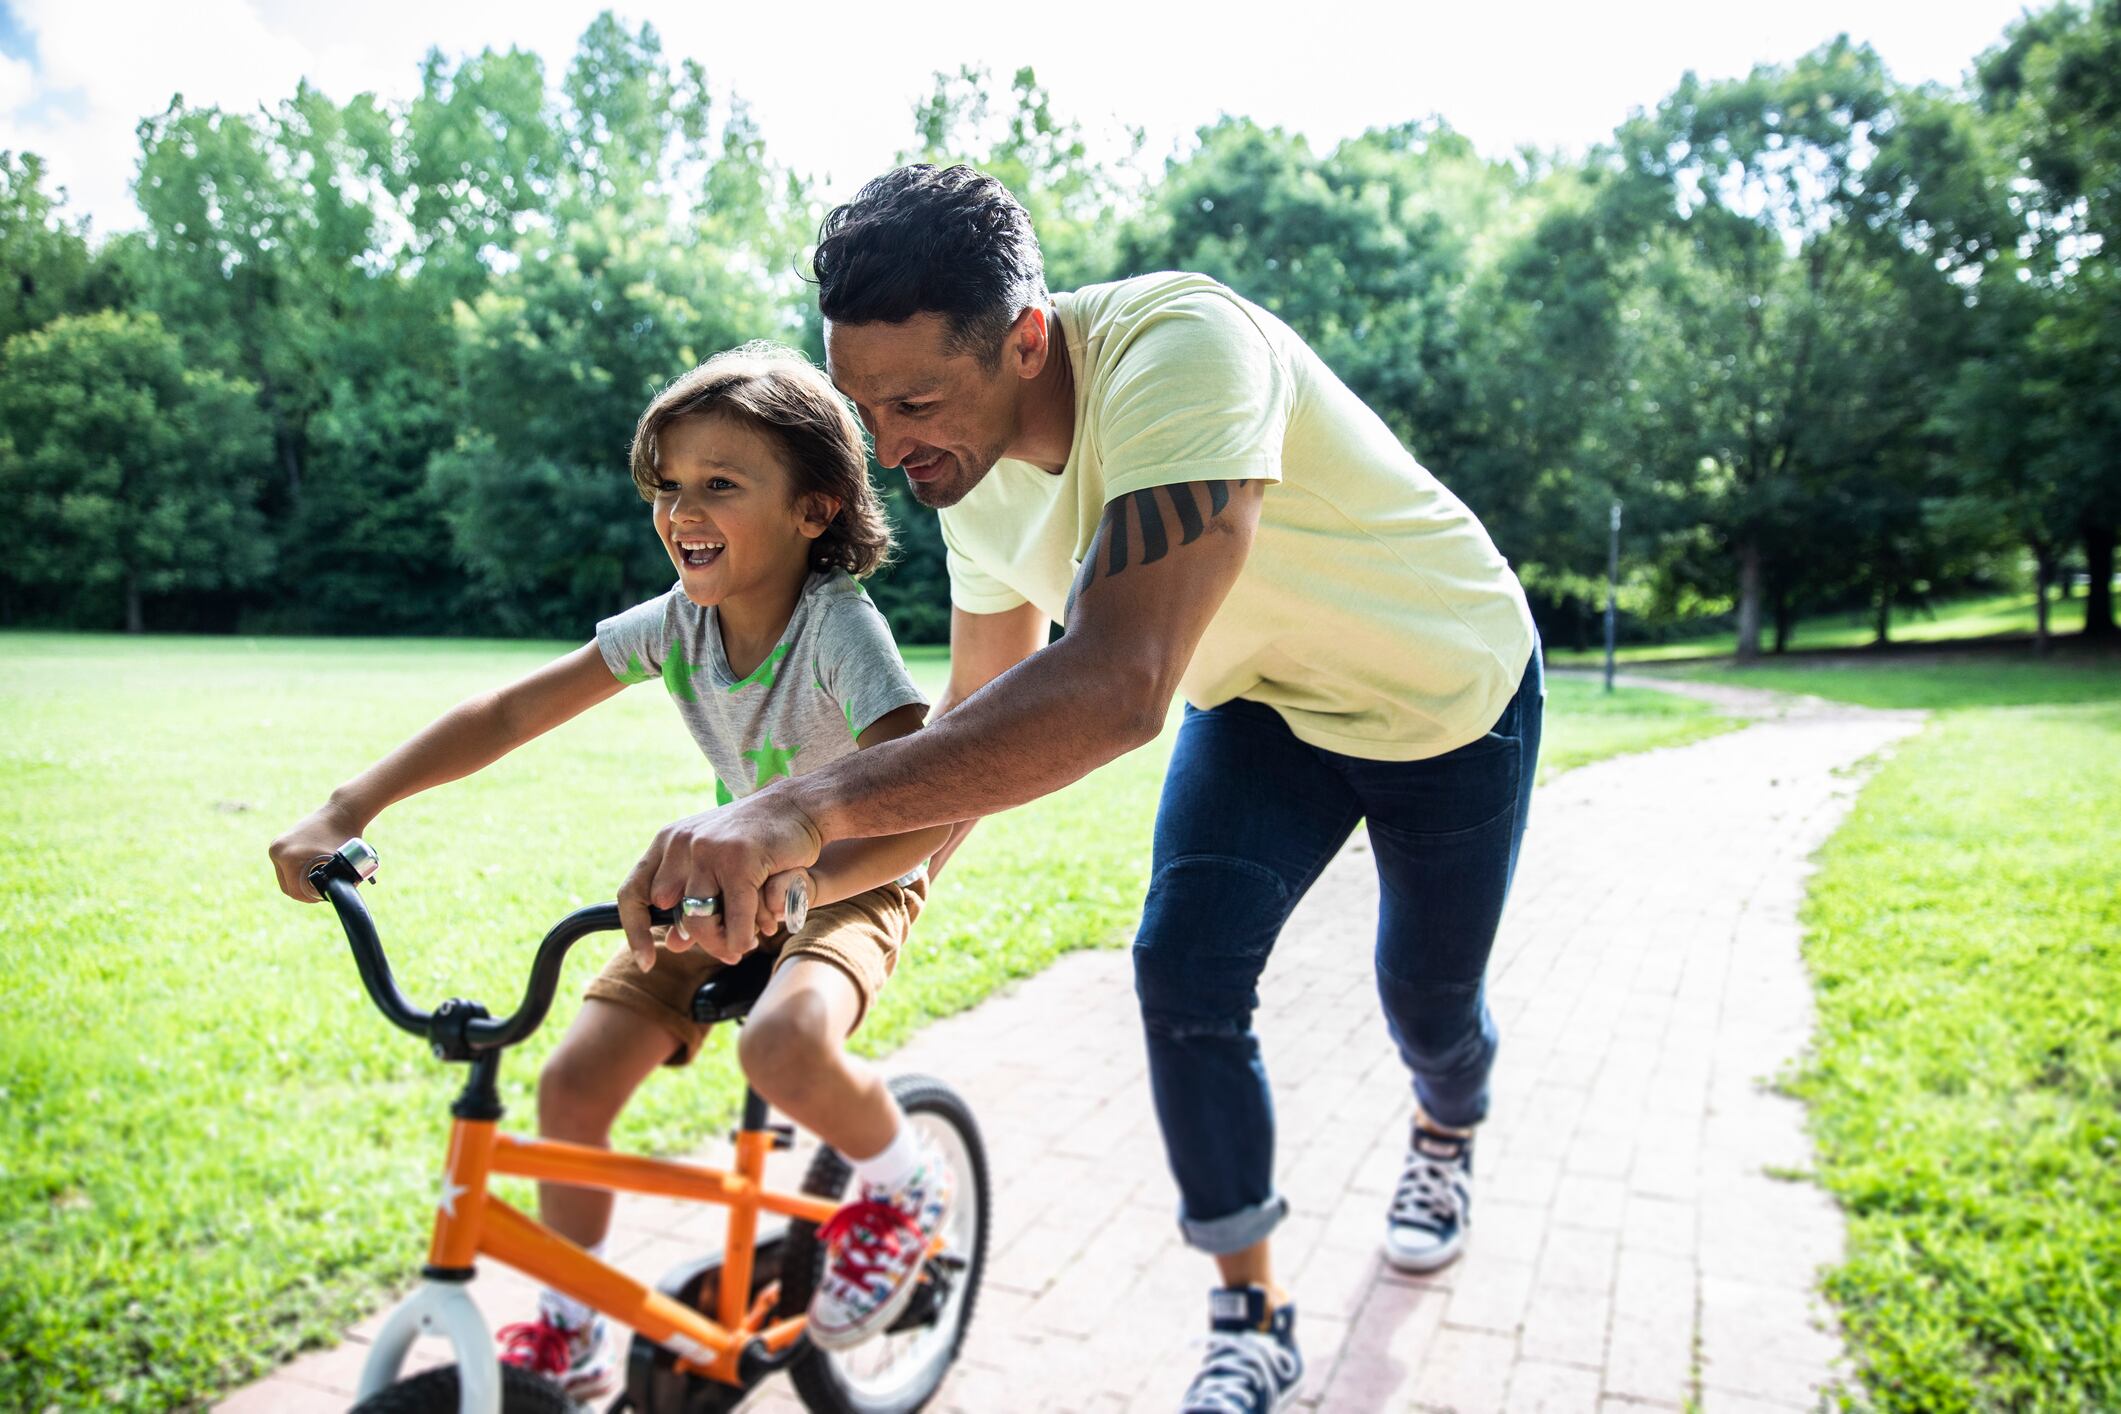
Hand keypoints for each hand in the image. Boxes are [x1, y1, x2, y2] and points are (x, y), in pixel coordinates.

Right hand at [268, 803, 363, 901]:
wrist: (341, 812)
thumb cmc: (344, 837)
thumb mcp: (341, 864)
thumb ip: (339, 883)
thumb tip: (341, 899)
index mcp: (286, 856)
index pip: (294, 890)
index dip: (310, 899)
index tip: (324, 897)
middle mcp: (276, 850)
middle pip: (286, 885)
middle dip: (304, 892)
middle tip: (322, 893)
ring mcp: (276, 845)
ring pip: (285, 877)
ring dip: (299, 882)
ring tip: (317, 882)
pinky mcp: (279, 842)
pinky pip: (285, 866)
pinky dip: (296, 872)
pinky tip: (310, 871)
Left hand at [617, 787, 822, 971]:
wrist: (798, 806)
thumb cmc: (756, 840)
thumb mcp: (716, 867)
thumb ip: (692, 902)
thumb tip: (672, 945)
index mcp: (668, 842)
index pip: (633, 892)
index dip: (635, 931)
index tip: (645, 963)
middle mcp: (681, 843)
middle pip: (675, 915)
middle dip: (703, 940)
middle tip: (727, 951)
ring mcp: (708, 849)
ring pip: (700, 920)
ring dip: (723, 943)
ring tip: (743, 948)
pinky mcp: (738, 859)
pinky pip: (735, 917)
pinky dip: (743, 936)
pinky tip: (756, 939)